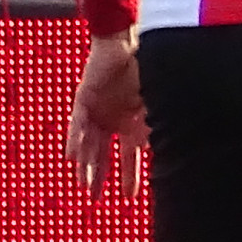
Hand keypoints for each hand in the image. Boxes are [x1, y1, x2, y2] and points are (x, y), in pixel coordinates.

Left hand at [69, 33, 144, 192]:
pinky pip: (77, 122)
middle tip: (93, 198)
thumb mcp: (158, 105)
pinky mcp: (84, 99)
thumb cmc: (150, 69)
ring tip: (82, 183)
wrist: (131, 43)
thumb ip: (157, 127)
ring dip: (85, 163)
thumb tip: (168, 150)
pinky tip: (72, 156)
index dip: (128, 177)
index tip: (129, 198)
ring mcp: (96, 110)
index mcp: (130, 122)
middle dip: (98, 176)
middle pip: (102, 154)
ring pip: (87, 143)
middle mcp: (111, 119)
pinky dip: (75, 139)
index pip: (128, 156)